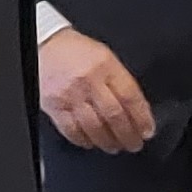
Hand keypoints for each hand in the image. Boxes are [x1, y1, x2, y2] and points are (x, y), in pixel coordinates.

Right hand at [38, 27, 156, 153]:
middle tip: (134, 144)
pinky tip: (90, 141)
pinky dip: (83, 140)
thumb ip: (122, 82)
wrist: (45, 44)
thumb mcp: (107, 58)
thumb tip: (138, 112)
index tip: (147, 131)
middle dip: (128, 135)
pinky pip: (71, 129)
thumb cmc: (77, 51)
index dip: (142, 119)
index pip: (130, 98)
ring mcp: (69, 94)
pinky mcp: (53, 104)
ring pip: (94, 127)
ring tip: (114, 146)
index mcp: (105, 66)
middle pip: (114, 116)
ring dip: (108, 141)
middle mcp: (87, 81)